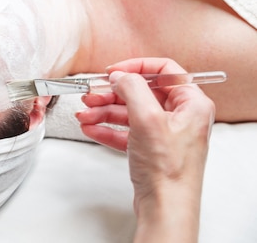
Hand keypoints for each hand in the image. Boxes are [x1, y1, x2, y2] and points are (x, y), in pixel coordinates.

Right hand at [75, 58, 214, 241]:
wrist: (165, 207)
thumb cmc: (168, 169)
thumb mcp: (147, 119)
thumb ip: (132, 89)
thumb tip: (120, 76)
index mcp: (191, 103)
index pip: (164, 71)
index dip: (135, 67)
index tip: (113, 72)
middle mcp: (180, 116)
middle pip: (141, 92)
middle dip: (112, 94)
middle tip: (91, 95)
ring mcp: (164, 133)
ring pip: (129, 112)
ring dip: (104, 111)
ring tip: (84, 114)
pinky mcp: (151, 149)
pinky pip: (125, 131)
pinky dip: (107, 128)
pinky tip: (90, 128)